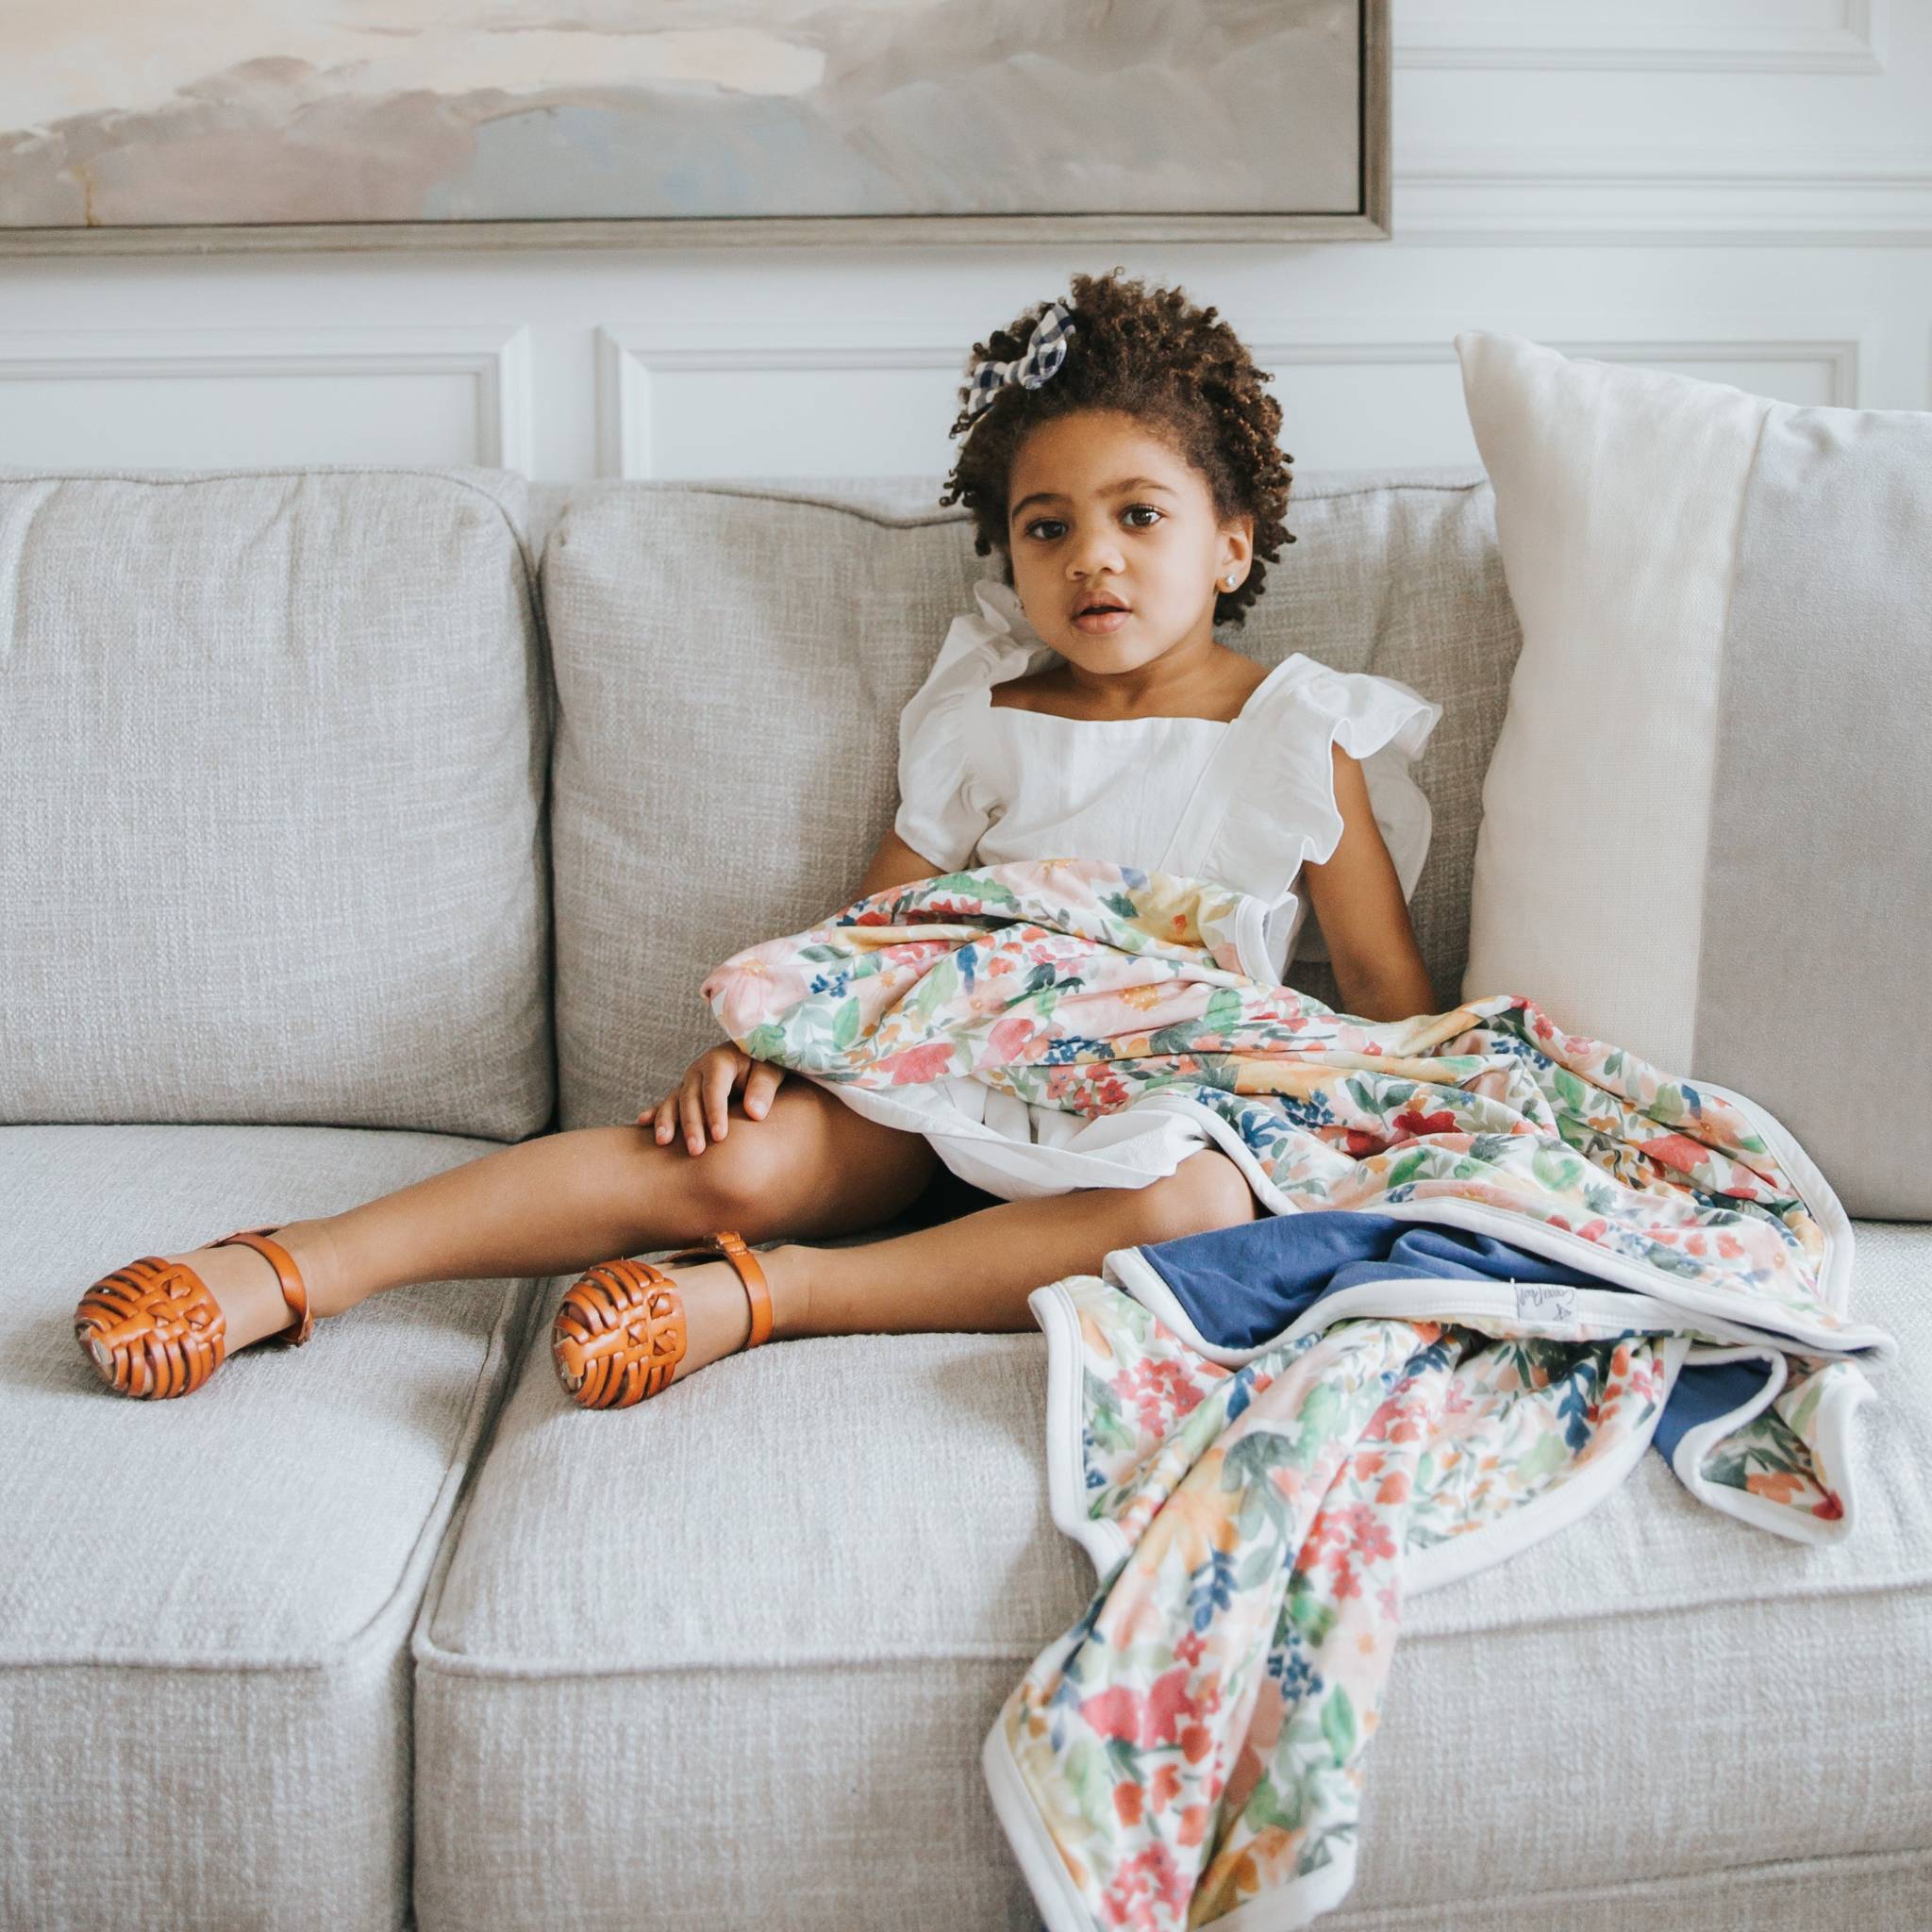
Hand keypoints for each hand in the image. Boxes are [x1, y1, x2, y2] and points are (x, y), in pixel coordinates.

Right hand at [639, 1046, 787, 1154]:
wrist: (756, 1056)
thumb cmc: (766, 1064)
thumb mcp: (771, 1069)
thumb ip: (763, 1088)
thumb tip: (754, 1113)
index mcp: (720, 1060)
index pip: (714, 1088)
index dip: (715, 1112)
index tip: (719, 1136)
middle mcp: (699, 1070)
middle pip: (691, 1098)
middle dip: (692, 1125)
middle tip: (696, 1151)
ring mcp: (689, 1082)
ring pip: (674, 1101)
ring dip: (668, 1121)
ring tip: (662, 1142)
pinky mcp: (684, 1092)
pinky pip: (667, 1102)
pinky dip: (655, 1112)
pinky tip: (642, 1122)